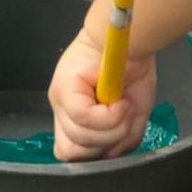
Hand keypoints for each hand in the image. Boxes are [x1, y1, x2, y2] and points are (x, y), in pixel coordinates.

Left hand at [49, 28, 157, 161]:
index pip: (70, 152)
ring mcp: (59, 97)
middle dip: (104, 142)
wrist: (130, 36)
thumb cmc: (130, 68)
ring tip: (123, 107)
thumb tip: (110, 155)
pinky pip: (83, 119)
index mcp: (72, 115)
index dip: (95, 152)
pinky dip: (108, 117)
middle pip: (72, 150)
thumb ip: (121, 139)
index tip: (116, 135)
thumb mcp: (132, 113)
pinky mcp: (63, 86)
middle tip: (123, 119)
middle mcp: (61, 107)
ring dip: (109, 129)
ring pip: (78, 138)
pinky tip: (120, 102)